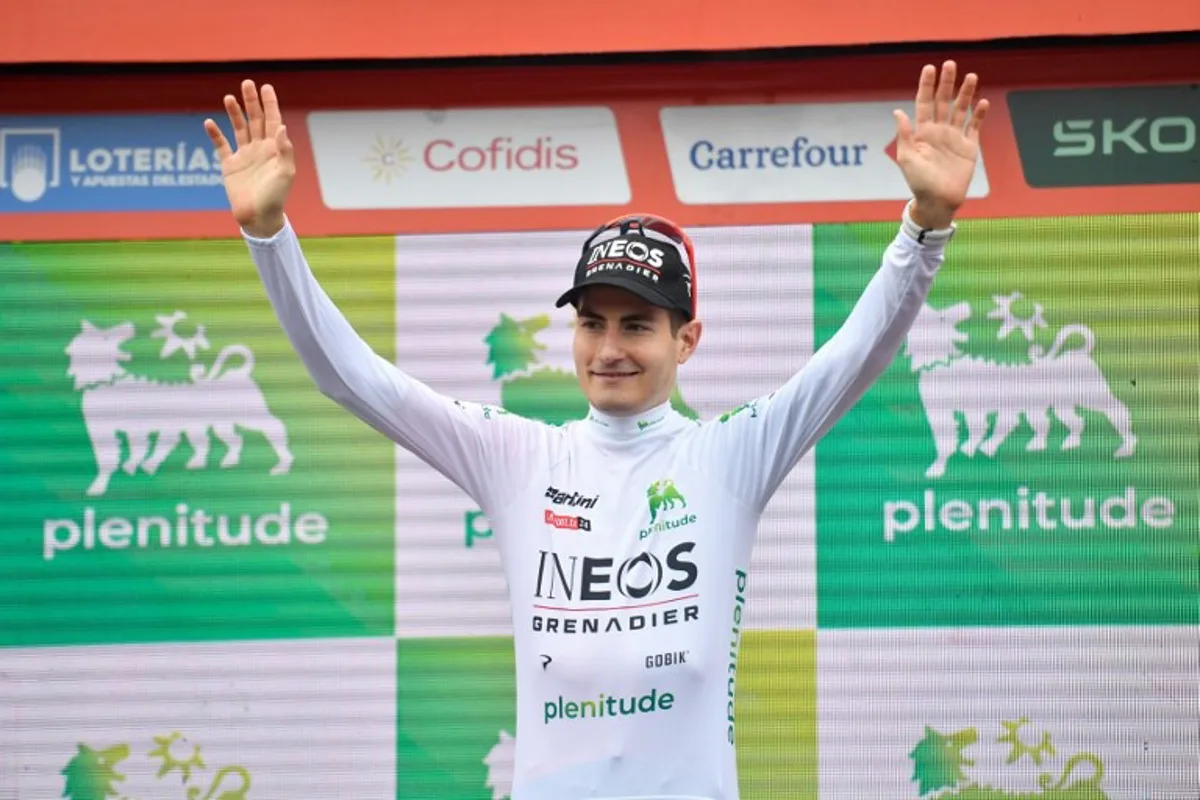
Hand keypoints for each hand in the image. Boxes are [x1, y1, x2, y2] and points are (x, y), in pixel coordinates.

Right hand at [204, 80, 294, 237]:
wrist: (259, 217)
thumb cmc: (276, 197)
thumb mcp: (285, 173)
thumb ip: (284, 149)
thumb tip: (281, 126)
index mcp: (275, 149)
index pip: (273, 121)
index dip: (270, 104)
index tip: (266, 87)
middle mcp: (260, 149)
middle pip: (255, 120)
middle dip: (252, 102)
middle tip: (247, 83)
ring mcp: (244, 156)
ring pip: (239, 128)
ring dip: (234, 113)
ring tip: (229, 98)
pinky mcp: (229, 166)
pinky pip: (221, 146)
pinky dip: (214, 134)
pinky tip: (209, 122)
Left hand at [893, 61, 989, 229]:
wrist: (938, 201)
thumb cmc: (918, 183)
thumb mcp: (906, 158)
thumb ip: (905, 134)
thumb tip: (897, 111)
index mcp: (922, 132)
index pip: (924, 103)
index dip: (926, 86)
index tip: (929, 68)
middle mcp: (939, 131)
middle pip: (944, 102)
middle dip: (947, 83)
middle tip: (950, 64)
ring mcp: (955, 138)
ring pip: (961, 110)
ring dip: (965, 93)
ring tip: (971, 76)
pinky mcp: (969, 147)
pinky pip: (974, 127)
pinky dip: (979, 114)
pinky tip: (981, 101)